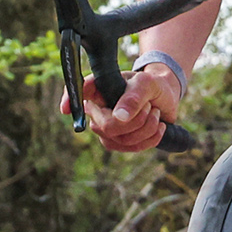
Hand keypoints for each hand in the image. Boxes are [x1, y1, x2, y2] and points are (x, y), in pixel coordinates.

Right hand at [62, 65, 180, 153]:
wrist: (166, 97)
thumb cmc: (152, 85)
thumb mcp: (146, 83)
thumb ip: (134, 97)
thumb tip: (119, 117)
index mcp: (98, 91)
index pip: (77, 93)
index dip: (68, 100)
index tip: (65, 109)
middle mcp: (97, 111)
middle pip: (107, 127)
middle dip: (137, 119)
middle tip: (149, 106)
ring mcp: (106, 130)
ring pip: (123, 140)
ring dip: (148, 126)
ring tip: (154, 112)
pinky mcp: (119, 143)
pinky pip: (133, 148)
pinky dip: (152, 138)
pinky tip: (158, 126)